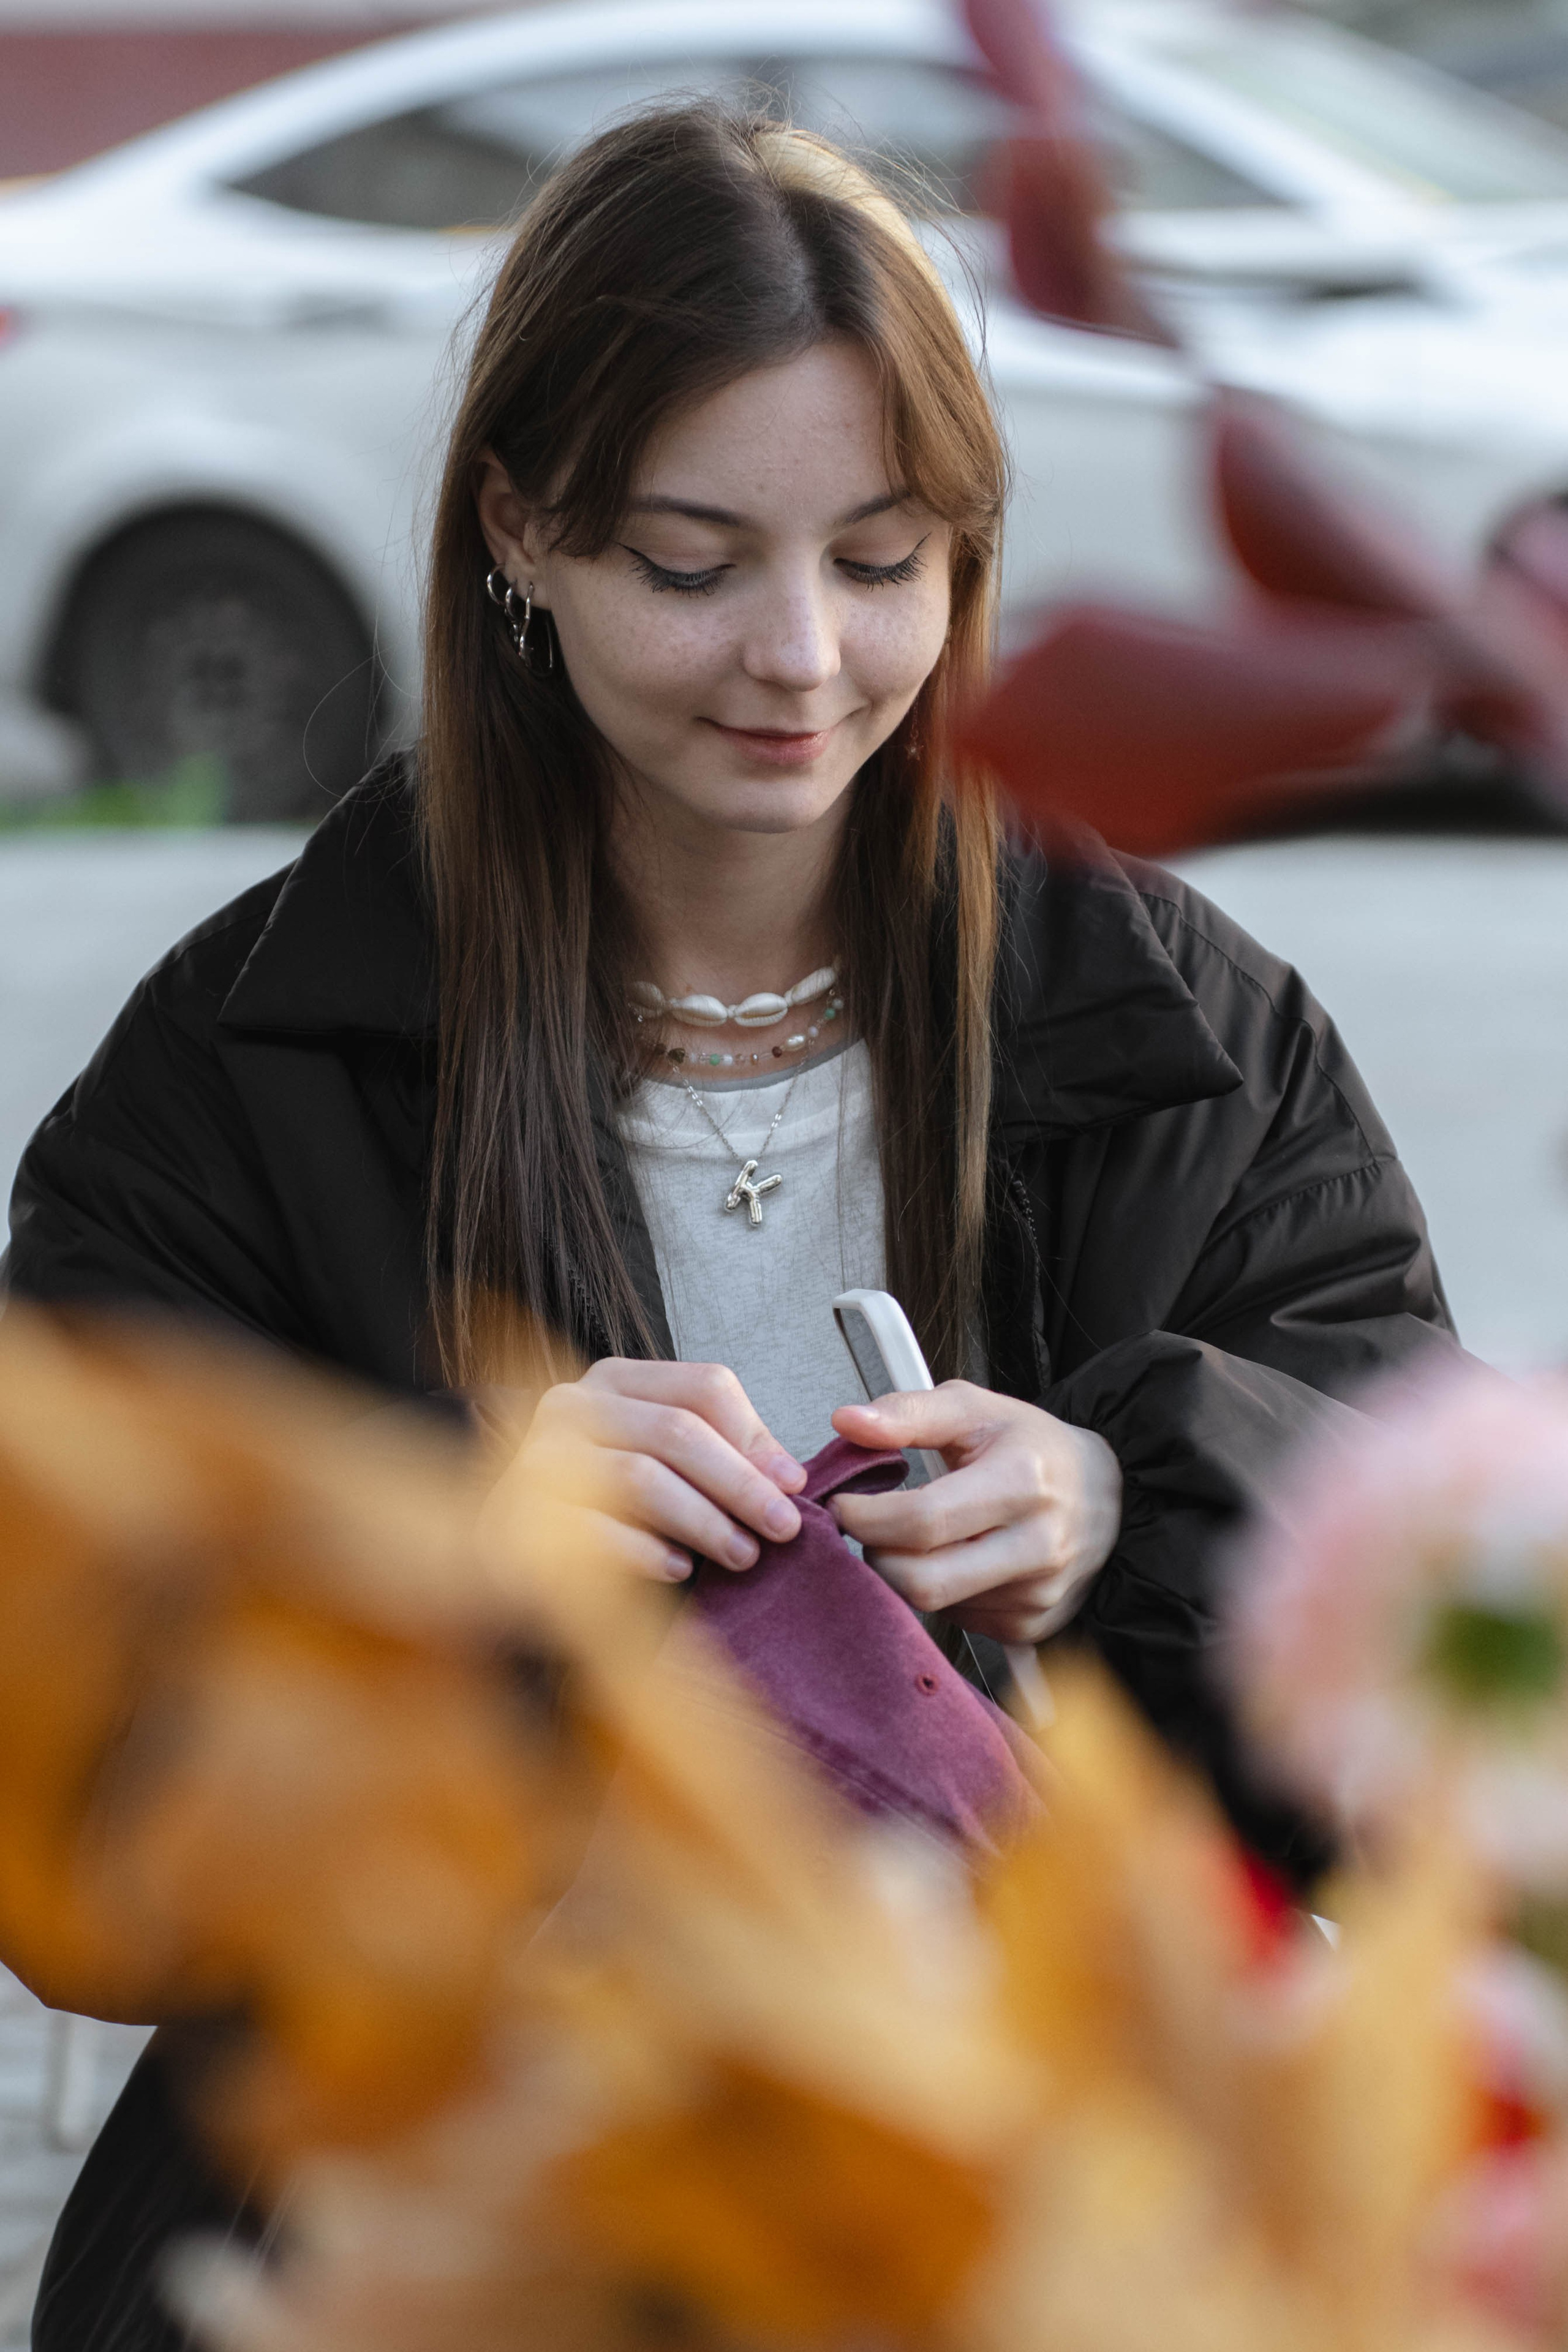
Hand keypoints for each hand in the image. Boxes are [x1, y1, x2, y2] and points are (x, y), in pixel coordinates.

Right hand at [482, 1359, 803, 1586]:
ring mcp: (538, 1457)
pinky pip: (593, 1530)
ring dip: (702, 1521)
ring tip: (741, 1556)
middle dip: (740, 1484)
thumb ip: (724, 1457)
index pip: (703, 1387)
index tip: (794, 1486)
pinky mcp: (518, 1515)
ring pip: (640, 1477)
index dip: (756, 1437)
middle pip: (676, 1431)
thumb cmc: (601, 1508)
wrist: (511, 1555)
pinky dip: (645, 1551)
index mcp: (617, 1381)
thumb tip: (788, 1478)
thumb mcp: (666, 1468)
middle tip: (781, 1528)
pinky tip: (677, 1570)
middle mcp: (572, 1406)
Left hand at [829, 1383, 1121, 1644]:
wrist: (1108, 1494)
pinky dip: (941, 1593)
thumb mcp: (975, 1410)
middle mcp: (1039, 1545)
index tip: (844, 1505)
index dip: (865, 1517)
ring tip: (918, 1539)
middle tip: (871, 1529)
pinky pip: (960, 1621)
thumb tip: (847, 1422)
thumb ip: (907, 1413)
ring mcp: (1039, 1593)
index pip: (922, 1520)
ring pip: (935, 1605)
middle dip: (876, 1556)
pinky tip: (953, 1560)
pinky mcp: (1034, 1624)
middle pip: (922, 1581)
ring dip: (906, 1575)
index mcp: (1023, 1481)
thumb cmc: (1034, 1449)